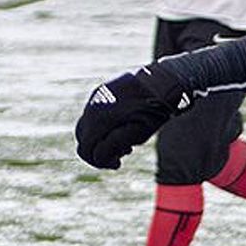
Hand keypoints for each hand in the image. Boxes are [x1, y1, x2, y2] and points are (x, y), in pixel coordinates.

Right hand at [74, 65, 192, 169]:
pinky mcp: (102, 91)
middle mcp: (92, 107)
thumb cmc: (153, 111)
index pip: (85, 148)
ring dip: (101, 139)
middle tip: (121, 155)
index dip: (98, 162)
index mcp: (99, 119)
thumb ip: (114, 145)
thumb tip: (97, 155)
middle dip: (98, 151)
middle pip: (83, 138)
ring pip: (88, 126)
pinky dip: (104, 126)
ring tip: (125, 143)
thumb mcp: (137, 134)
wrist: (162, 81)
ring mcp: (96, 97)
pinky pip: (94, 114)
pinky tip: (122, 127)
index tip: (117, 164)